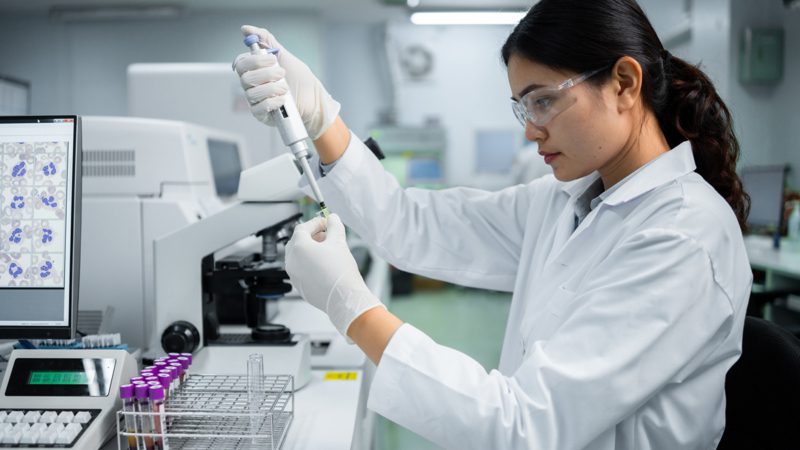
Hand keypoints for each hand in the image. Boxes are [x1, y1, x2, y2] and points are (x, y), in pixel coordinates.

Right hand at [233, 25, 340, 139]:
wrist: (314, 100)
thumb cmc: (299, 79)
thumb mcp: (285, 56)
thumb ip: (267, 41)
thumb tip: (246, 29)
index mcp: (254, 70)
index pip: (241, 63)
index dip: (254, 60)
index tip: (273, 59)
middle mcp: (252, 85)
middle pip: (245, 78)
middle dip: (266, 74)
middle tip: (282, 73)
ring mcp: (255, 100)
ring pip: (251, 93)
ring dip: (271, 88)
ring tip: (285, 88)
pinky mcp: (261, 114)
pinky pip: (258, 108)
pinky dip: (271, 102)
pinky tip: (283, 100)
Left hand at [285, 214, 384, 339]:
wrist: (344, 298)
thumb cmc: (340, 271)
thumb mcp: (339, 242)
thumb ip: (334, 226)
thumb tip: (332, 218)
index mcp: (298, 247)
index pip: (302, 228)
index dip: (315, 223)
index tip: (326, 223)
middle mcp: (291, 261)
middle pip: (297, 242)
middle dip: (311, 236)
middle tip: (326, 235)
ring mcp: (294, 275)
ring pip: (298, 256)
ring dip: (310, 249)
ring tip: (327, 250)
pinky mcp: (299, 287)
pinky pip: (301, 270)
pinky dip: (309, 263)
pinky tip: (324, 265)